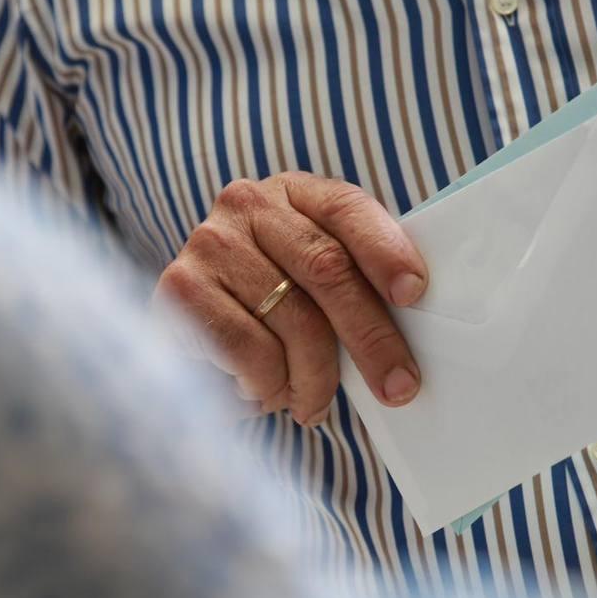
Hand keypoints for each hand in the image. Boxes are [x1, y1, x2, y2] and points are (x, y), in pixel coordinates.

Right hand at [154, 173, 426, 424]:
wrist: (187, 338)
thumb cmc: (267, 313)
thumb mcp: (311, 284)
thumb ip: (353, 283)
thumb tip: (412, 325)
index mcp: (293, 192)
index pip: (347, 208)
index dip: (385, 250)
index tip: (415, 294)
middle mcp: (247, 204)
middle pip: (326, 268)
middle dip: (370, 336)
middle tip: (398, 386)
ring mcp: (210, 242)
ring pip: (293, 320)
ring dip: (314, 379)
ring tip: (311, 405)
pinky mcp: (181, 288)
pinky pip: (249, 349)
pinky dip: (267, 385)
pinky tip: (262, 392)